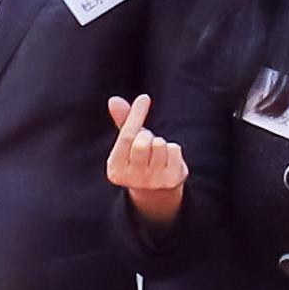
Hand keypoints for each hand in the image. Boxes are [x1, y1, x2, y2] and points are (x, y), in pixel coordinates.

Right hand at [104, 94, 186, 223]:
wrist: (157, 191)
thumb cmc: (141, 160)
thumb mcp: (129, 144)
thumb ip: (123, 123)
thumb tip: (114, 99)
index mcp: (115, 169)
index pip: (126, 137)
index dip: (136, 115)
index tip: (144, 98)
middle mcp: (130, 178)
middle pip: (143, 141)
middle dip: (148, 136)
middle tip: (147, 145)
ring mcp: (151, 182)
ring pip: (160, 144)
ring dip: (160, 143)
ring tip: (157, 155)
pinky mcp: (171, 181)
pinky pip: (174, 150)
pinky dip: (173, 150)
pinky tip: (168, 161)